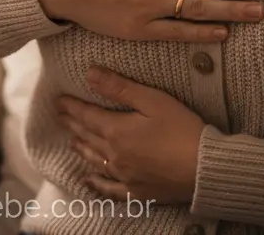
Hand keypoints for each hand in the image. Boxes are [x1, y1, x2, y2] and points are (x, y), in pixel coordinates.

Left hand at [57, 65, 204, 205]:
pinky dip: (96, 184)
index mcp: (116, 131)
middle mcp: (115, 155)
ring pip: (95, 160)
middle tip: (59, 116)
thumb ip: (120, 88)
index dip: (71, 107)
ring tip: (72, 140)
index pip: (87, 115)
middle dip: (72, 124)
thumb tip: (90, 74)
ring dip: (81, 148)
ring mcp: (125, 175)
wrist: (205, 168)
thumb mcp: (153, 101)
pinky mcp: (137, 191)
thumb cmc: (182, 129)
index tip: (58, 100)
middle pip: (88, 136)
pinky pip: (110, 189)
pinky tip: (88, 180)